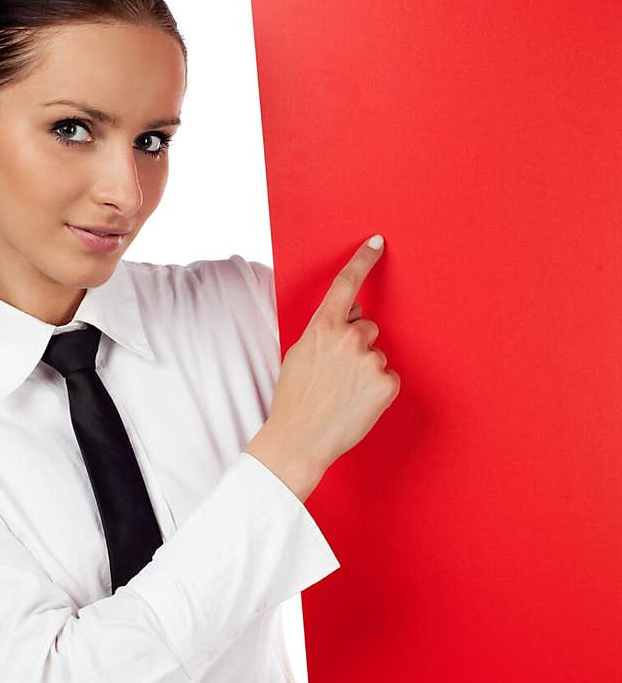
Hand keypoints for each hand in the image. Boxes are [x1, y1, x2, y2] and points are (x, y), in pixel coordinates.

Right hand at [244, 236, 399, 500]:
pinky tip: (356, 403)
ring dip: (365, 370)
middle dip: (356, 345)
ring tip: (342, 394)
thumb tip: (348, 317)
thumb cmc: (294, 399)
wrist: (299, 440)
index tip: (377, 242)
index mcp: (323, 327)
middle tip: (335, 374)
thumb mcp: (298, 353)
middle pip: (367, 327)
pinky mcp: (386, 383)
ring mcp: (370, 360)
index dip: (363, 260)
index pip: (346, 283)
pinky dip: (376, 390)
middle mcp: (349, 338)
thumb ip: (323, 331)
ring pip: (377, 355)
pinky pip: (388, 378)